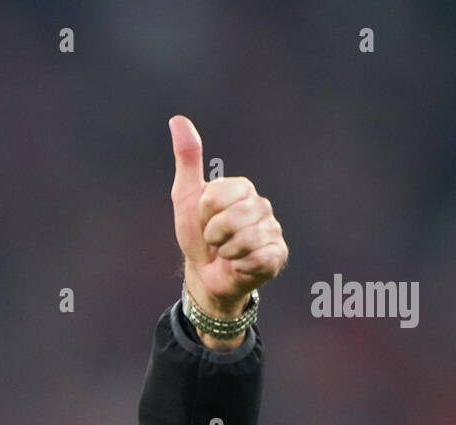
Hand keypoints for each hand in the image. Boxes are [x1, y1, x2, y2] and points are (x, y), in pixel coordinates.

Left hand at [169, 116, 287, 324]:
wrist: (204, 274)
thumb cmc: (196, 235)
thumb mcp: (186, 197)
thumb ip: (188, 159)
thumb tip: (178, 119)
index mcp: (242, 188)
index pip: (218, 195)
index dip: (205, 212)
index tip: (205, 218)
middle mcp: (261, 206)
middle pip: (232, 219)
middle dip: (213, 234)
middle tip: (214, 240)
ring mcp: (272, 230)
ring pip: (244, 240)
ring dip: (226, 252)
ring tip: (226, 252)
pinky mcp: (277, 256)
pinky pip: (257, 258)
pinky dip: (240, 266)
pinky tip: (240, 264)